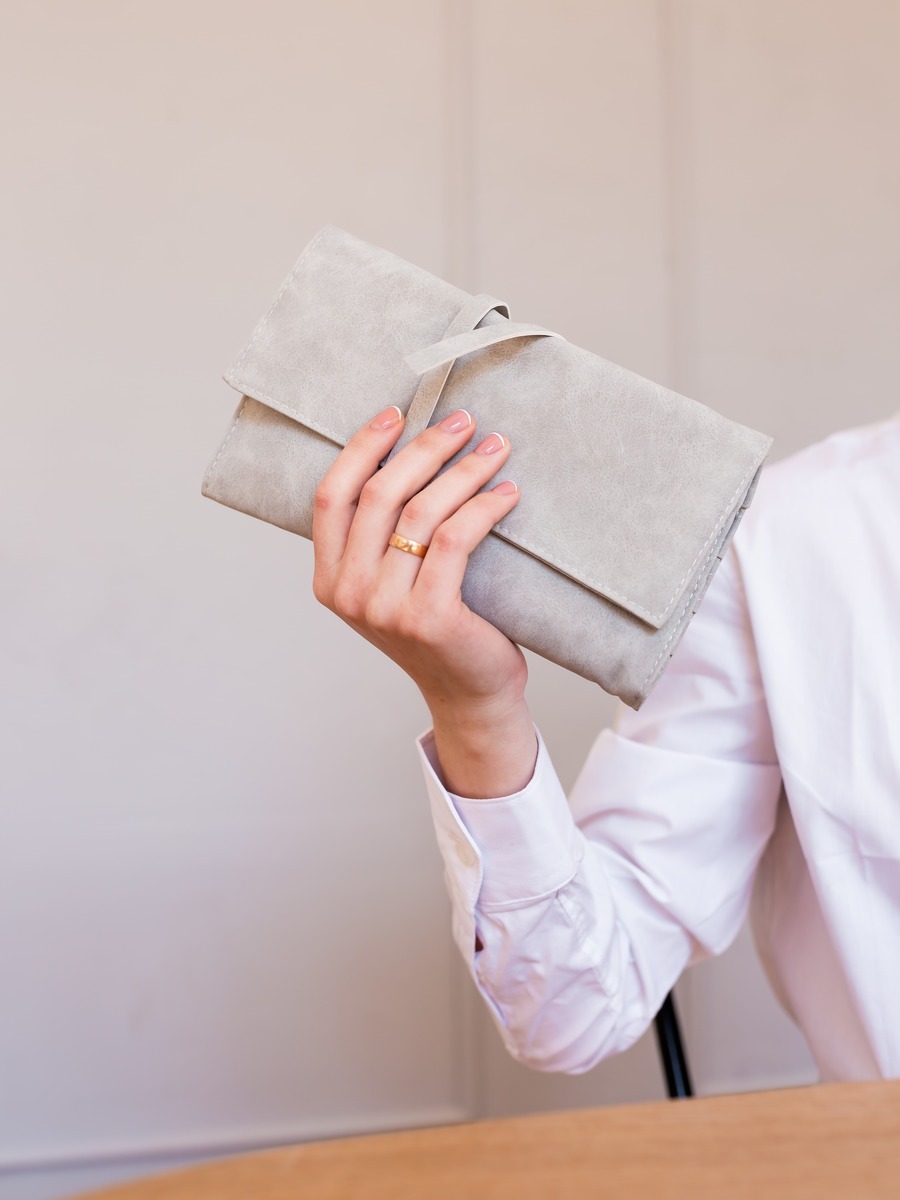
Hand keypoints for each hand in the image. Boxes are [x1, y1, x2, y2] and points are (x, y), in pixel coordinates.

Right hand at [312, 403, 537, 794]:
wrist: (469, 692)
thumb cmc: (437, 626)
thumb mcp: (390, 583)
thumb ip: (381, 536)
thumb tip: (409, 451)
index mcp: (328, 579)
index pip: (331, 496)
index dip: (361, 448)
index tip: (397, 413)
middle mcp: (348, 593)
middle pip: (379, 495)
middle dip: (424, 447)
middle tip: (463, 421)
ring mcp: (384, 608)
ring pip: (420, 512)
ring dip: (463, 470)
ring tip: (495, 448)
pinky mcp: (429, 616)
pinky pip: (456, 539)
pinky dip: (484, 507)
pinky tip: (507, 493)